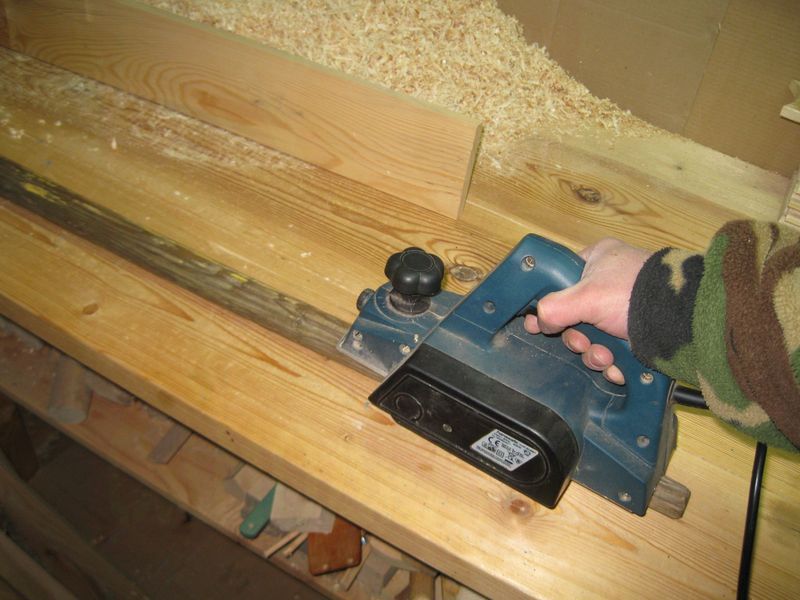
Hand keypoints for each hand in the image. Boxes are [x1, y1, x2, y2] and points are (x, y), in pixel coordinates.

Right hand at [523, 238, 650, 384]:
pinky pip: (612, 350)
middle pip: (574, 316)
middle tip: (581, 342)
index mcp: (598, 260)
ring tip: (605, 358)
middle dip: (576, 337)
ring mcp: (624, 310)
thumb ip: (554, 307)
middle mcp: (610, 283)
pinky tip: (617, 367)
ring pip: (592, 337)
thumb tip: (540, 321)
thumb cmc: (633, 294)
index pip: (561, 280)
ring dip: (593, 354)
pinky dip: (612, 363)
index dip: (549, 305)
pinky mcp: (637, 333)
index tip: (539, 324)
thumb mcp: (586, 296)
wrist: (683, 322)